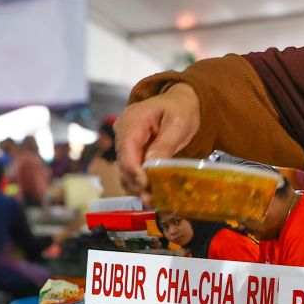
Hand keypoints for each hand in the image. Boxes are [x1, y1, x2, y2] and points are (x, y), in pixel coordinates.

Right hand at [116, 83, 200, 198]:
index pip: (126, 150)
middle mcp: (123, 132)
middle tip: (151, 200)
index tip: (146, 186)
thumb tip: (151, 164)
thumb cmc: (180, 109)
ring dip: (136, 186)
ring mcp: (125, 142)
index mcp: (132, 121)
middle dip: (136, 183)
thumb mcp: (178, 123)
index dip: (134, 171)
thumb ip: (165, 143)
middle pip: (123, 162)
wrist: (179, 102)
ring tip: (152, 200)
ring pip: (125, 169)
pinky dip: (139, 182)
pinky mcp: (131, 151)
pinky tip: (151, 193)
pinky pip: (131, 169)